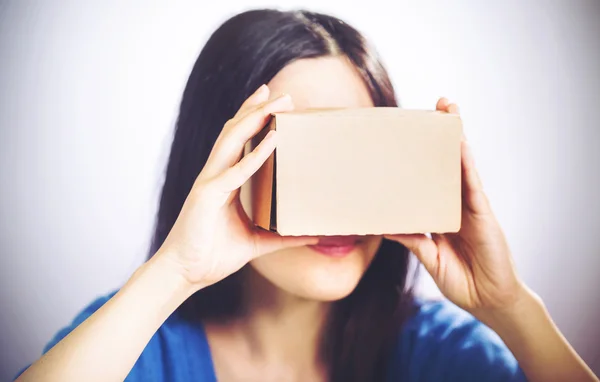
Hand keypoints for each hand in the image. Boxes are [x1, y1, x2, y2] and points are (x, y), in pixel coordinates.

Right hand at [156, 85, 316, 288]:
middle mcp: (215, 175)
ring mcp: (210, 182)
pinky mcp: (207, 195)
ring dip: (254, 118)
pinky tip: (273, 140)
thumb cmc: (213, 255)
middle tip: (281, 94)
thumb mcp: (257, 243)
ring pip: (232, 140)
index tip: (274, 104)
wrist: (185, 274)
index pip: (239, 142)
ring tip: (276, 102)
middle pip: (235, 132)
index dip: (253, 120)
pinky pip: (236, 171)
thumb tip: (313, 235)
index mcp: (224, 182)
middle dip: (256, 109)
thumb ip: (283, 237)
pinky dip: (255, 154)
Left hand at [385, 98, 524, 316]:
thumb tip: (384, 225)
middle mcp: (457, 204)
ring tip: (448, 110)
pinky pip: (474, 185)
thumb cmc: (460, 279)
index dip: (423, 155)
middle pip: (448, 163)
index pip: (431, 177)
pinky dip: (467, 164)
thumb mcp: (427, 256)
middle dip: (442, 135)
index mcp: (442, 212)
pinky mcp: (484, 215)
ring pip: (462, 166)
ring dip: (456, 137)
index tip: (409, 133)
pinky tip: (460, 144)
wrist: (487, 301)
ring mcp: (472, 207)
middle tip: (434, 107)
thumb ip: (411, 239)